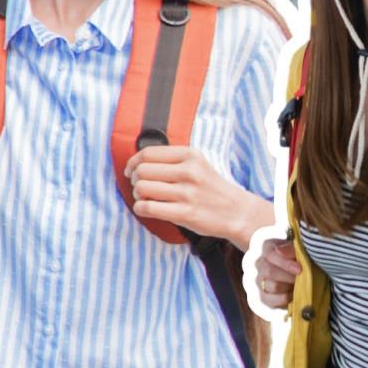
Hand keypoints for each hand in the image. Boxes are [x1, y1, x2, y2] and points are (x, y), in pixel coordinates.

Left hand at [124, 145, 269, 246]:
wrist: (236, 212)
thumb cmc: (212, 189)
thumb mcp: (198, 164)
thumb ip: (172, 160)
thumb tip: (138, 162)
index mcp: (190, 156)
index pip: (149, 153)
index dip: (133, 162)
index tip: (131, 170)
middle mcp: (189, 172)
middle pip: (142, 170)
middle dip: (135, 179)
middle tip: (140, 186)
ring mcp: (187, 193)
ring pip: (142, 189)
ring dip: (137, 195)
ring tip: (145, 198)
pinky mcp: (185, 213)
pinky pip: (148, 208)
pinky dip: (140, 209)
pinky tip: (146, 209)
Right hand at [254, 237, 300, 308]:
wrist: (300, 272)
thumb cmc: (300, 258)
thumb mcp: (299, 249)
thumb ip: (290, 248)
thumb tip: (280, 250)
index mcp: (268, 247)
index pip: (271, 254)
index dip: (285, 263)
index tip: (299, 269)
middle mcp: (260, 263)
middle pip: (269, 271)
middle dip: (289, 276)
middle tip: (301, 279)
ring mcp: (260, 281)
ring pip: (273, 286)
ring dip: (289, 287)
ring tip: (299, 285)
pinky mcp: (264, 297)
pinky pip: (271, 300)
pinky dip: (285, 299)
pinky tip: (293, 294)